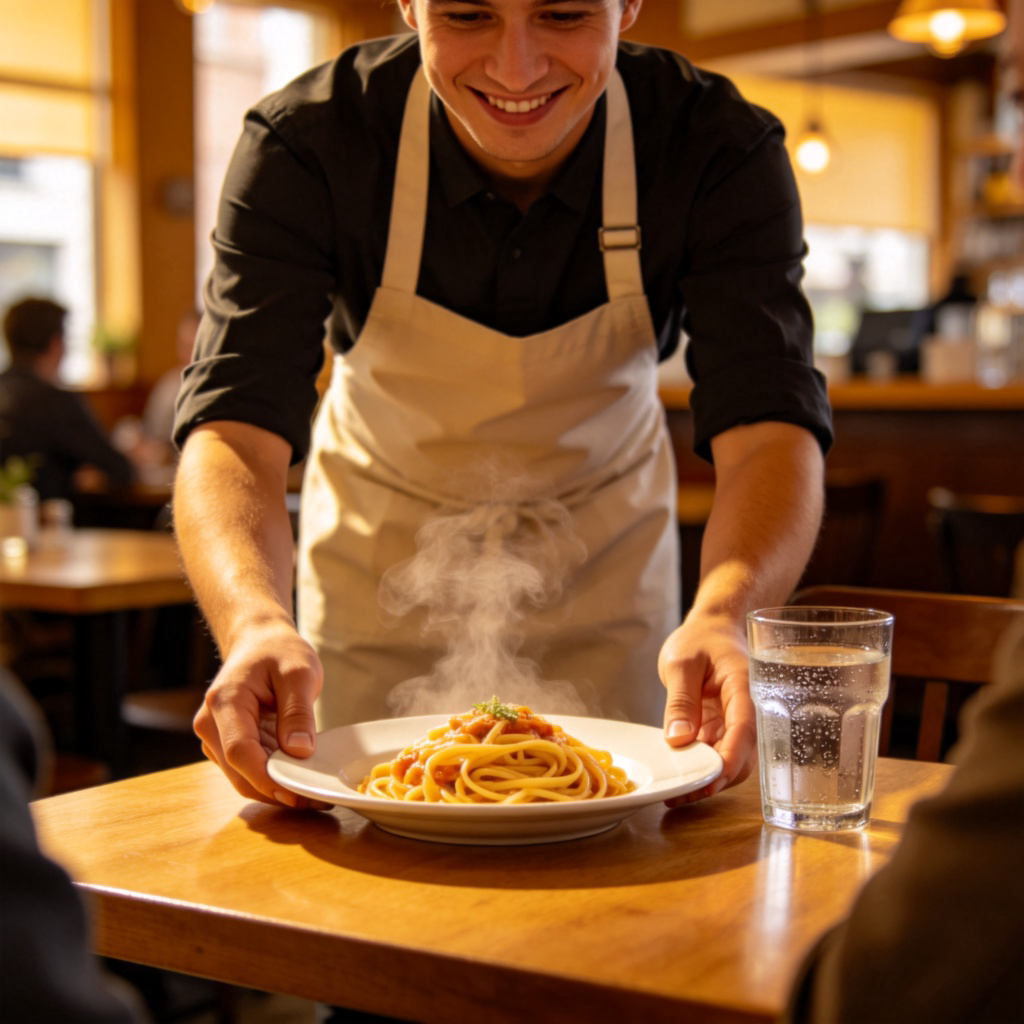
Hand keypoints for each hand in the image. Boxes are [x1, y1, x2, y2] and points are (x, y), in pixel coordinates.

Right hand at [193, 619, 326, 807]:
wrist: (259, 641)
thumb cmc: (278, 651)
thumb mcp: (299, 672)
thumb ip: (298, 711)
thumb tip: (299, 752)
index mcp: (225, 701)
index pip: (239, 751)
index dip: (266, 778)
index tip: (296, 793)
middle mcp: (211, 723)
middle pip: (239, 772)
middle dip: (276, 791)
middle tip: (317, 800)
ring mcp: (216, 737)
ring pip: (243, 778)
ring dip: (276, 789)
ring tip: (314, 794)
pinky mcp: (227, 745)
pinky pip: (248, 771)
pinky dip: (273, 779)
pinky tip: (300, 780)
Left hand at [658, 610, 756, 803]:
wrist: (713, 628)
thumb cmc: (701, 638)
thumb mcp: (682, 662)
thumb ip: (681, 699)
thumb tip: (679, 739)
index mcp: (744, 688)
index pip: (744, 729)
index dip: (730, 758)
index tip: (711, 778)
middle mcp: (747, 710)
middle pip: (743, 755)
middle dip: (717, 779)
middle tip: (683, 794)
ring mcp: (735, 722)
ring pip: (731, 762)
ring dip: (707, 779)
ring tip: (677, 793)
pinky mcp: (723, 729)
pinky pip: (715, 754)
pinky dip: (700, 768)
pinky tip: (679, 777)